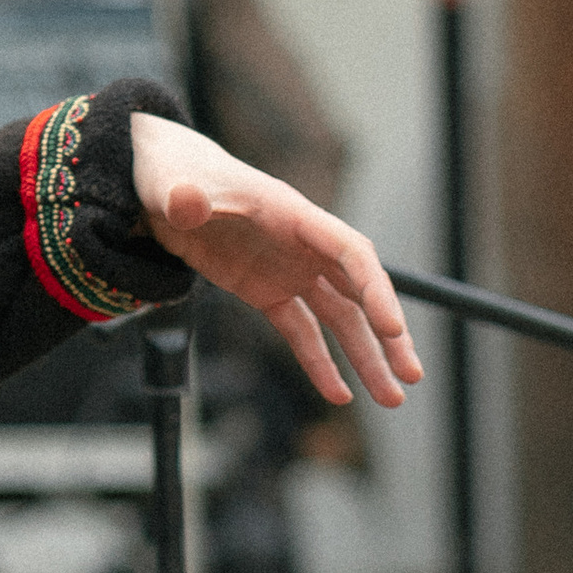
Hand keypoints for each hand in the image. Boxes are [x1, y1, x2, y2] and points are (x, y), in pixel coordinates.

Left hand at [130, 111, 421, 409]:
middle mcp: (302, 244)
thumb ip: (183, 197)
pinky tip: (339, 395)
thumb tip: (185, 201)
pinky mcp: (267, 290)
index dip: (375, 290)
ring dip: (366, 356)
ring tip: (392, 399)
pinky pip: (302, 331)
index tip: (393, 329)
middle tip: (412, 374)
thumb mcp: (172, 185)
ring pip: (340, 317)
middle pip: (359, 291)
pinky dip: (319, 362)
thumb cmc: (173, 174)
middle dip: (388, 333)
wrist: (161, 182)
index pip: (351, 253)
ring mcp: (288, 269)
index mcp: (293, 215)